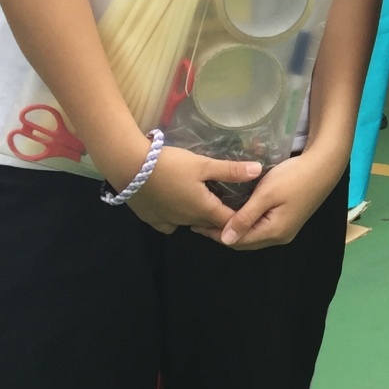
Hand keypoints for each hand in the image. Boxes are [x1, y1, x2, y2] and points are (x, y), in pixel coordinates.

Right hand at [121, 145, 263, 235]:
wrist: (129, 167)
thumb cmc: (171, 165)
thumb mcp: (203, 164)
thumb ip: (231, 170)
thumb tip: (259, 171)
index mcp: (203, 209)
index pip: (228, 222)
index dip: (240, 218)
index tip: (248, 210)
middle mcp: (186, 221)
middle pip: (209, 223)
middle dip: (220, 216)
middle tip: (227, 202)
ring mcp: (167, 221)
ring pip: (189, 222)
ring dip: (198, 215)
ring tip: (203, 201)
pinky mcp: (151, 218)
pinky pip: (168, 224)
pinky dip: (175, 218)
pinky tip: (175, 205)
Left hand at [202, 149, 345, 250]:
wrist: (324, 166)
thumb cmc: (293, 177)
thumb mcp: (266, 195)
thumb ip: (245, 217)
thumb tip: (225, 239)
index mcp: (274, 232)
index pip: (237, 241)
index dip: (215, 234)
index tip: (195, 224)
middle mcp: (280, 236)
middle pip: (245, 242)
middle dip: (222, 234)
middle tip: (200, 222)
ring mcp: (286, 230)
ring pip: (253, 236)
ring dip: (233, 230)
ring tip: (213, 219)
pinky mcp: (288, 221)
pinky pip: (261, 229)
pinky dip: (245, 225)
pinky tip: (236, 214)